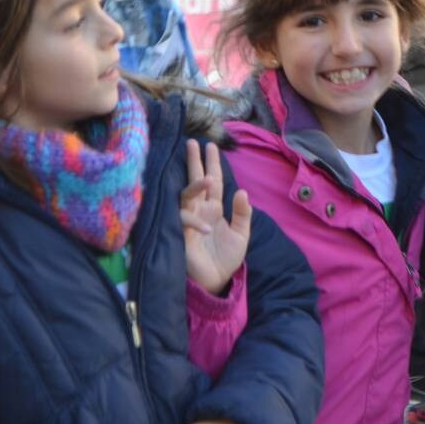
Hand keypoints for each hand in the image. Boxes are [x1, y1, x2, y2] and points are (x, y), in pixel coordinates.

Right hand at [180, 139, 250, 295]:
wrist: (216, 281)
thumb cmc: (226, 257)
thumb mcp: (241, 234)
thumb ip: (243, 213)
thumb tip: (242, 191)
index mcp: (214, 208)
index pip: (213, 182)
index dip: (212, 164)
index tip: (211, 146)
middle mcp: (200, 210)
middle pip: (196, 181)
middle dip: (194, 162)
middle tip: (193, 143)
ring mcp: (190, 220)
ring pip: (186, 197)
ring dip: (196, 187)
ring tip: (206, 178)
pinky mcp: (181, 234)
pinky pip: (184, 221)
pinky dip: (195, 222)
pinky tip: (208, 228)